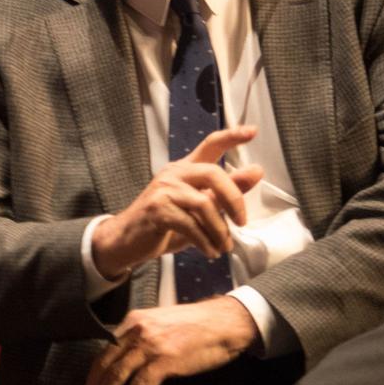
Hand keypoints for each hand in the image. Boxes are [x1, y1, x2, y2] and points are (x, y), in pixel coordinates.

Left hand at [84, 297, 257, 384]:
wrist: (225, 322)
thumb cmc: (196, 325)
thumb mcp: (159, 324)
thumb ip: (140, 338)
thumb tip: (125, 362)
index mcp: (132, 322)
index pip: (103, 352)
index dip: (93, 377)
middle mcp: (136, 332)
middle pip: (104, 366)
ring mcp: (150, 346)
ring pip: (117, 377)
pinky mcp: (165, 361)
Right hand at [92, 126, 265, 278]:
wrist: (127, 240)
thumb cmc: (165, 223)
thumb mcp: (200, 208)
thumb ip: (226, 191)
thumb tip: (256, 171)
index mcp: (185, 169)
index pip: (210, 144)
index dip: (231, 137)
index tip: (252, 132)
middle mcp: (174, 174)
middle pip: (213, 173)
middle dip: (234, 199)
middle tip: (242, 222)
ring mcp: (164, 190)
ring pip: (204, 204)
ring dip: (220, 230)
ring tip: (223, 247)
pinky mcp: (157, 210)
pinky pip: (191, 225)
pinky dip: (205, 241)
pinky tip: (210, 252)